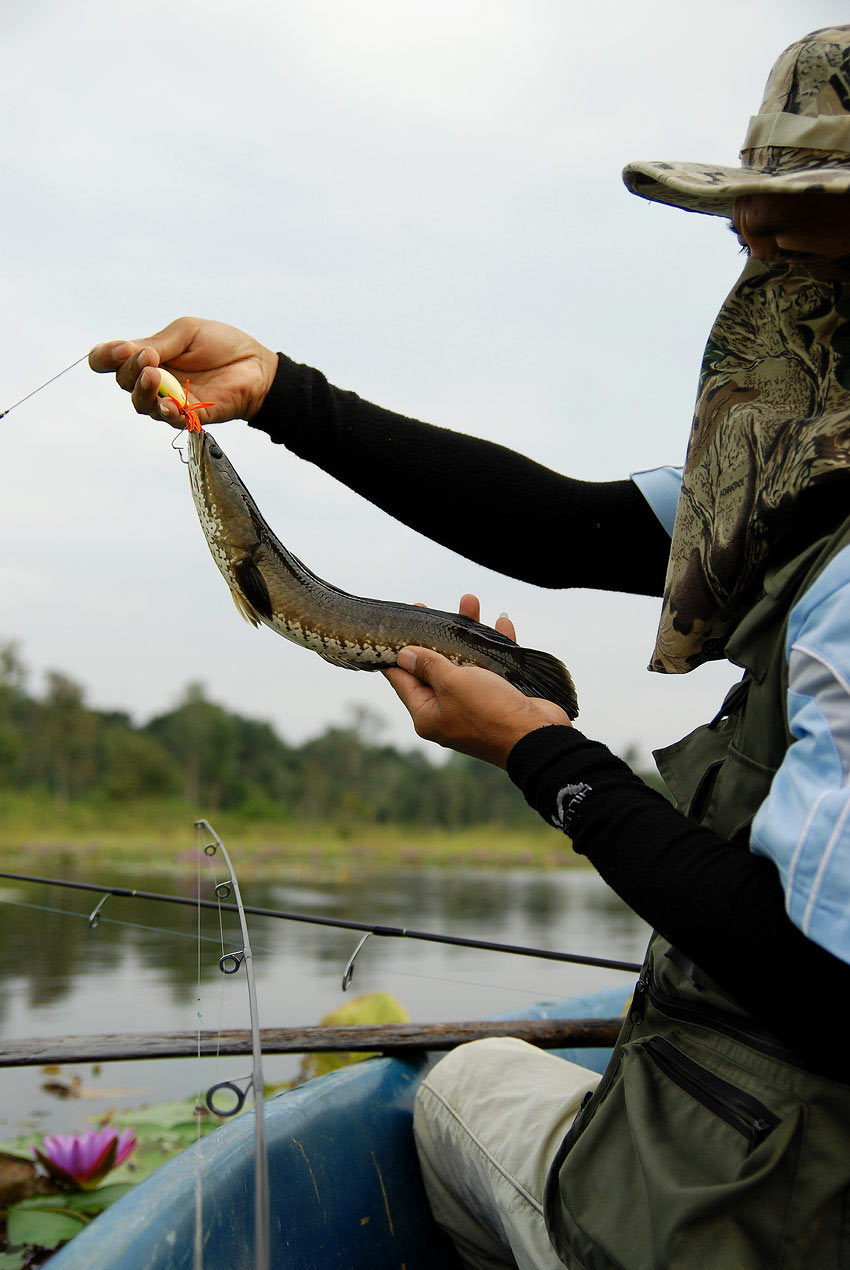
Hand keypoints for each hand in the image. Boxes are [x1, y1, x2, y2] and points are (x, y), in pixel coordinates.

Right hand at [88, 317, 277, 426]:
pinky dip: (166, 412)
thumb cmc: (221, 344)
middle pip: (122, 382)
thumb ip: (158, 344)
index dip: (105, 357)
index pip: (109, 360)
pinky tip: (168, 404)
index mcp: (146, 356)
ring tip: (152, 375)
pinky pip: (171, 419)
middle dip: (129, 369)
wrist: (255, 364)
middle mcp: (152, 380)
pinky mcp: (191, 416)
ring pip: (141, 404)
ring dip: (142, 390)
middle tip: (147, 357)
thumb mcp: (185, 333)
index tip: (118, 349)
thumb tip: (131, 353)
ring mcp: (169, 400)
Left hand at [382, 594, 570, 767]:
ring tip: (469, 601)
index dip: (396, 652)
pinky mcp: (500, 697)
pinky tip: (501, 622)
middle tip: (426, 609)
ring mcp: (474, 704)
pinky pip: (493, 666)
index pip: (403, 679)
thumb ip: (428, 665)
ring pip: (466, 661)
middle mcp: (448, 710)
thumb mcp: (452, 683)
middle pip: (435, 666)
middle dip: (435, 635)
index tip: (394, 628)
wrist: (537, 736)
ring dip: (468, 632)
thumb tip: (404, 655)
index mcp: (428, 714)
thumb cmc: (489, 712)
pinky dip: (495, 645)